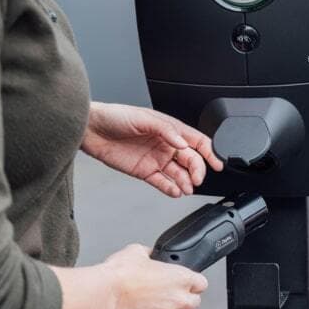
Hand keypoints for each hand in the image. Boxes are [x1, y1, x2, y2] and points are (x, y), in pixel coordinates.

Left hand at [81, 102, 222, 196]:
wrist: (91, 129)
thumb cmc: (115, 116)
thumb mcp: (143, 117)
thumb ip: (165, 130)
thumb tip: (183, 143)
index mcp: (170, 129)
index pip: (196, 141)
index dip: (209, 152)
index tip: (217, 163)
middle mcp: (166, 145)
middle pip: (191, 160)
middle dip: (197, 170)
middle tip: (197, 179)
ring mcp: (156, 159)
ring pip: (178, 174)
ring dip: (186, 182)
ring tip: (187, 188)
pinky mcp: (145, 171)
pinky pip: (162, 182)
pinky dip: (170, 188)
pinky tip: (175, 191)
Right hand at [102, 244, 207, 308]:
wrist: (104, 293)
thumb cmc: (118, 273)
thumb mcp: (137, 251)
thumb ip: (151, 254)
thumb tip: (151, 255)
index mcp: (180, 276)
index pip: (201, 284)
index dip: (192, 284)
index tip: (183, 286)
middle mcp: (180, 298)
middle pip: (195, 303)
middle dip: (183, 301)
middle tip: (169, 299)